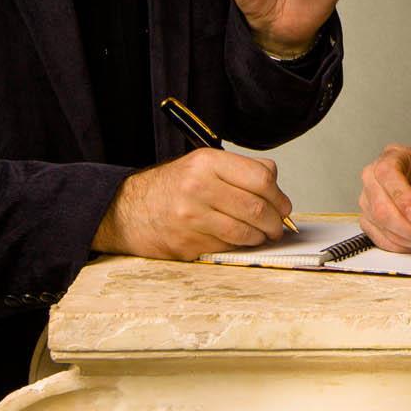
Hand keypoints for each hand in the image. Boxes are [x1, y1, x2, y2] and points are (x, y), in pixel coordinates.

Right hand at [92, 149, 293, 260]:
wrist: (126, 210)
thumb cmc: (171, 187)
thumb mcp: (201, 164)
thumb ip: (239, 170)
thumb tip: (276, 185)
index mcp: (206, 163)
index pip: (261, 179)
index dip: (279, 196)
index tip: (283, 205)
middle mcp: (198, 188)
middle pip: (257, 208)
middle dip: (276, 222)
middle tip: (279, 226)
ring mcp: (191, 218)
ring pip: (245, 232)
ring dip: (261, 237)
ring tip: (263, 235)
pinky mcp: (186, 244)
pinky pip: (226, 247)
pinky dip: (239, 246)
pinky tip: (239, 241)